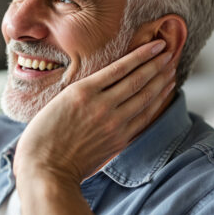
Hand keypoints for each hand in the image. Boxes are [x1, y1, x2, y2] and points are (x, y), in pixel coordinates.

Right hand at [13, 40, 175, 184]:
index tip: (156, 44)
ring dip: (160, 82)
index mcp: (83, 91)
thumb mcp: (58, 102)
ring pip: (145, 97)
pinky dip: (156, 104)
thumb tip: (104, 82)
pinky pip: (144, 118)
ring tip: (170, 70)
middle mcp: (102, 105)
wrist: (47, 170)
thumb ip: (82, 91)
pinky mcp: (119, 140)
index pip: (121, 67)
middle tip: (169, 53)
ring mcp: (113, 124)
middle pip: (138, 80)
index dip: (142, 54)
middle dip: (156, 65)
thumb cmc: (43, 136)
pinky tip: (163, 95)